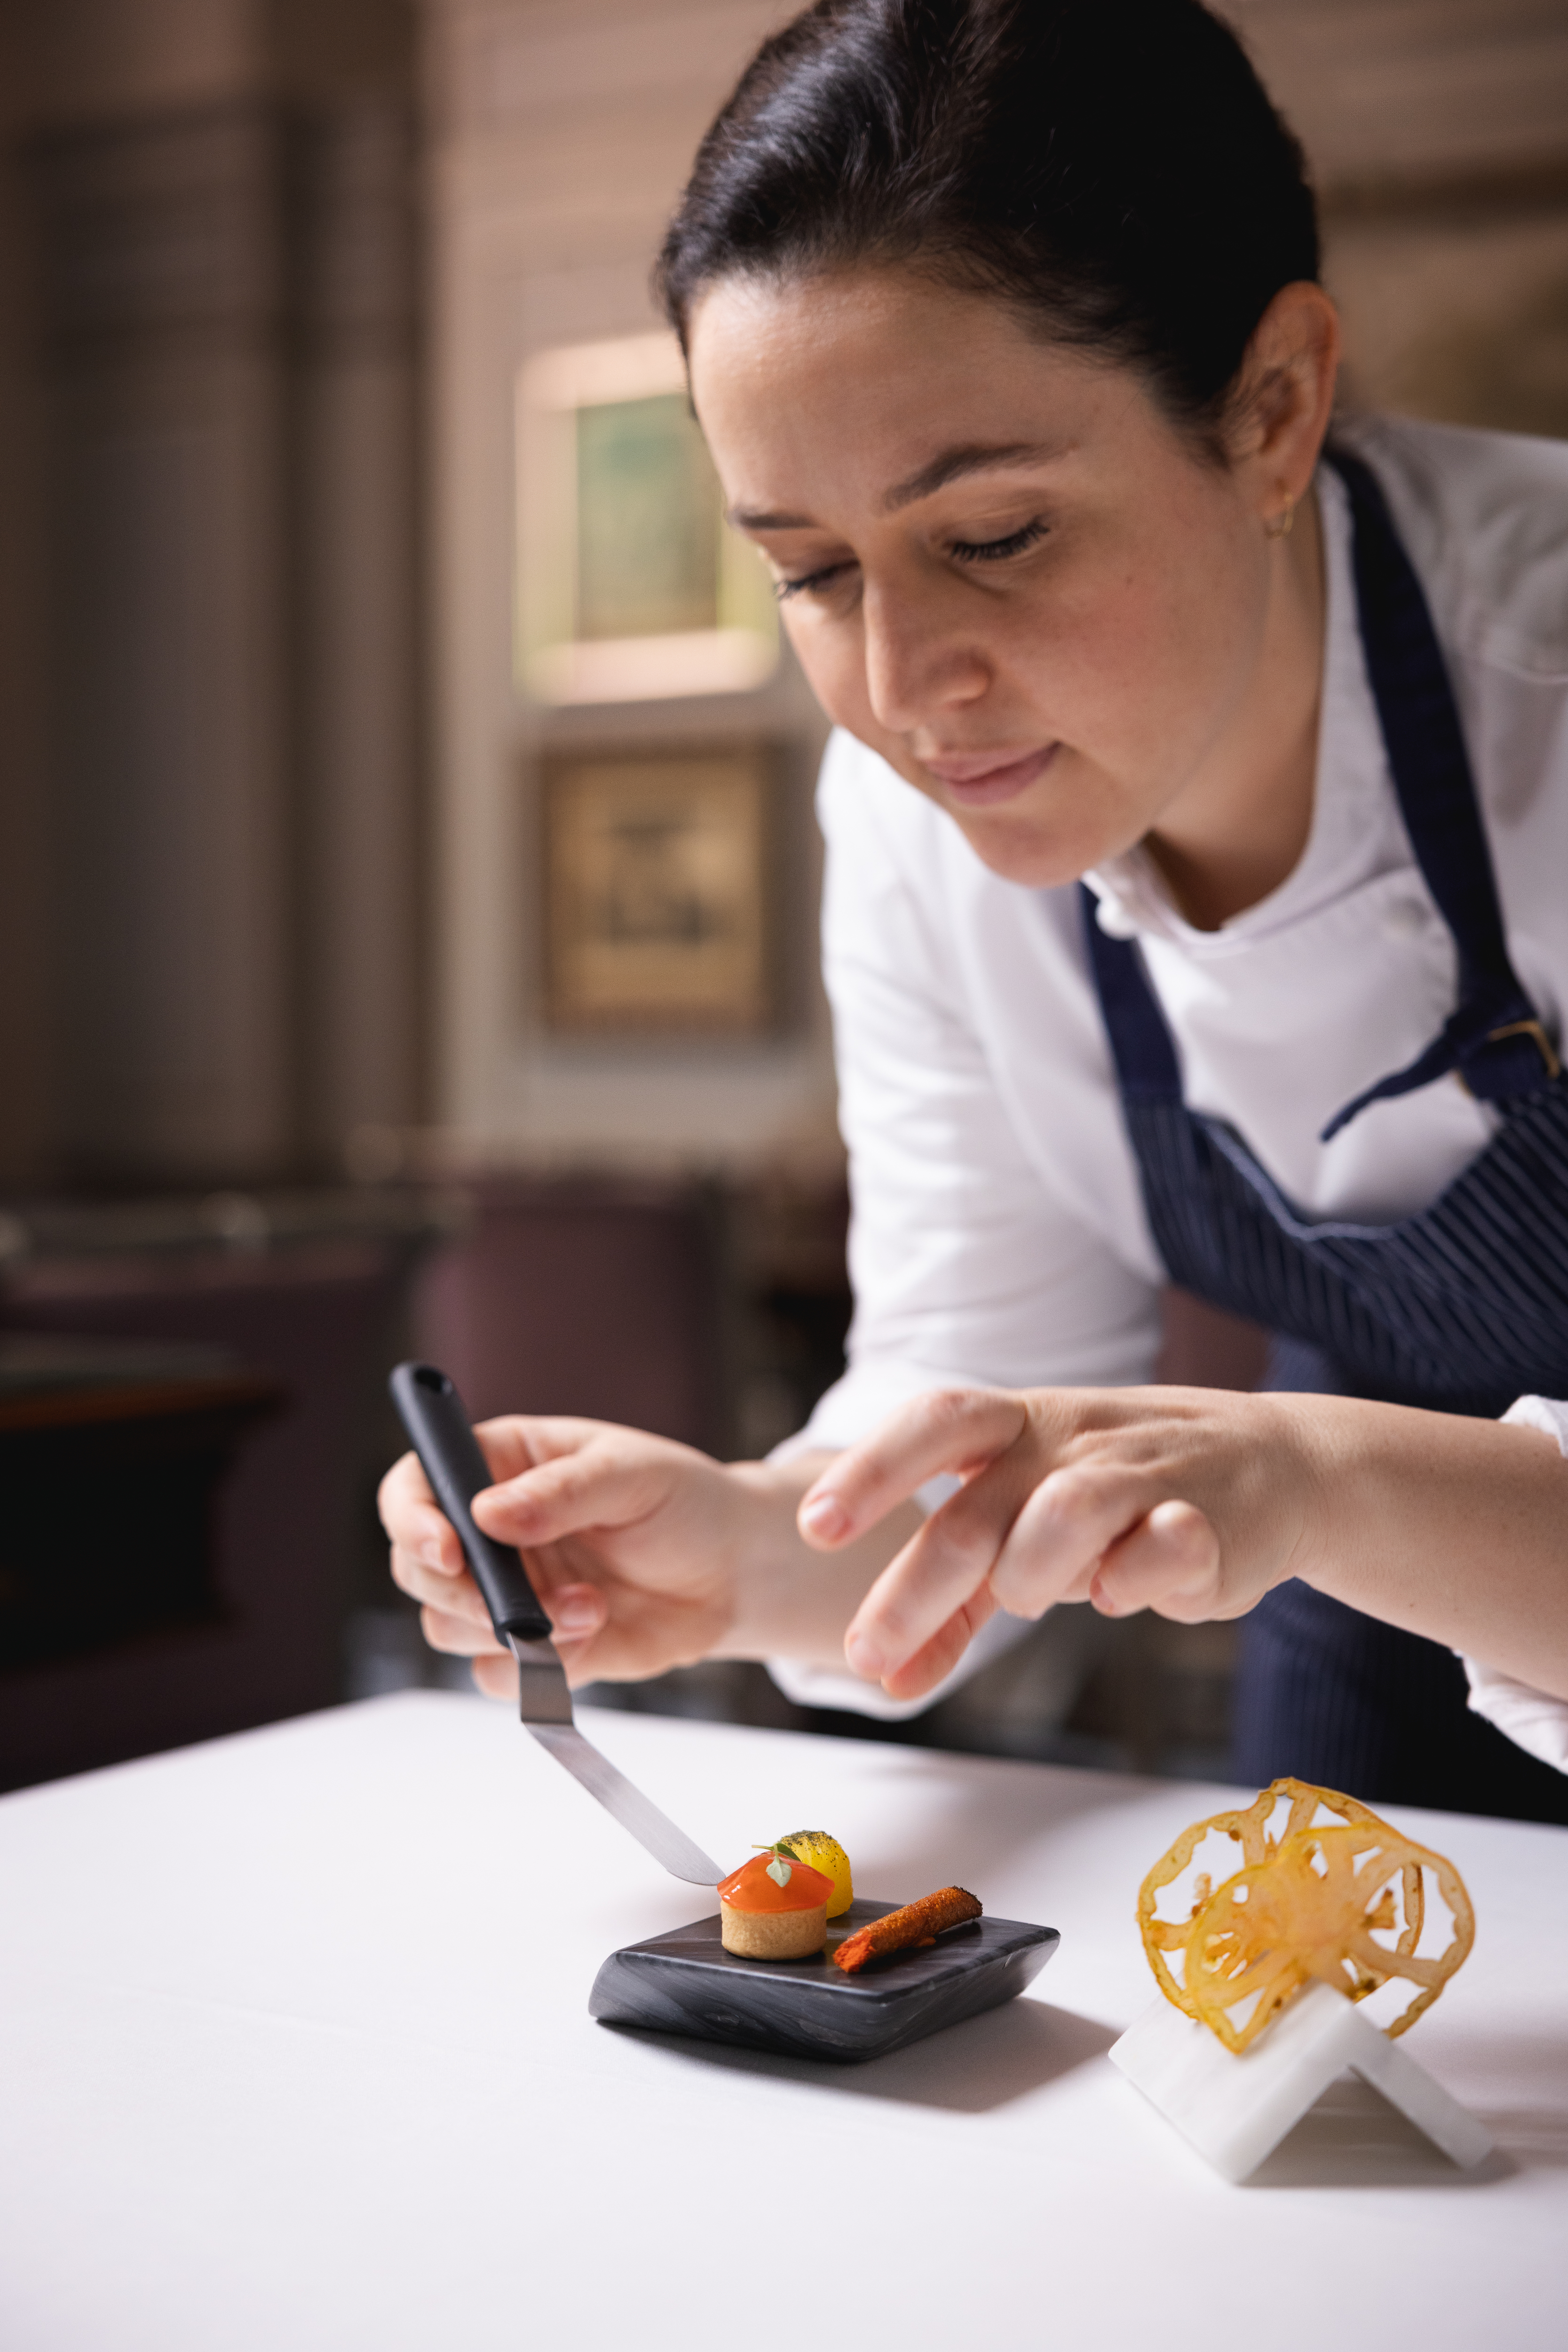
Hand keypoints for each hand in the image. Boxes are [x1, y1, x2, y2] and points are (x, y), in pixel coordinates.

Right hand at [379, 1417, 762, 1697]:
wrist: (732, 1571)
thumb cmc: (683, 1501)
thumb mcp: (631, 1474)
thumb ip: (562, 1491)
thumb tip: (487, 1515)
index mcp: (500, 1466)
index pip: (416, 1485)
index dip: (412, 1520)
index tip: (447, 1550)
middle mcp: (488, 1532)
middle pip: (417, 1569)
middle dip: (459, 1594)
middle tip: (519, 1604)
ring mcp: (506, 1592)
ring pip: (445, 1627)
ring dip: (506, 1631)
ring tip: (590, 1610)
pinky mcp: (530, 1646)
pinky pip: (493, 1675)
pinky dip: (532, 1670)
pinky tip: (593, 1637)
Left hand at [796, 1385, 1320, 1699]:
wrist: (1273, 1463)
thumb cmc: (1121, 1495)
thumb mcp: (1028, 1519)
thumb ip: (959, 1595)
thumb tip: (886, 1675)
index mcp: (1017, 1425)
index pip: (933, 1423)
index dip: (871, 1469)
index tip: (814, 1527)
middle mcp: (1070, 1439)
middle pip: (977, 1508)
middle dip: (914, 1588)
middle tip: (868, 1652)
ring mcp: (1143, 1473)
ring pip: (1065, 1513)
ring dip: (1030, 1576)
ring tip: (1035, 1598)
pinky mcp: (1210, 1520)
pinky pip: (1165, 1547)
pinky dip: (1136, 1578)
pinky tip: (1125, 1591)